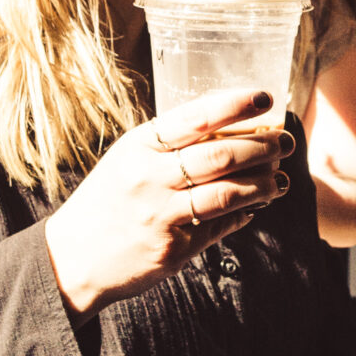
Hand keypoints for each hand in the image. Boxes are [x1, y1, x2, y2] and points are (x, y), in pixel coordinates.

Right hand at [44, 89, 293, 325]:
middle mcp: (149, 176)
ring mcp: (161, 215)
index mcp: (138, 145)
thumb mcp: (127, 159)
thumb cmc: (106, 200)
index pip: (194, 117)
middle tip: (284, 141)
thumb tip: (226, 123)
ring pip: (228, 193)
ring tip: (280, 177)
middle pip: (219, 155)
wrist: (72, 257)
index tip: (265, 97)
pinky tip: (255, 206)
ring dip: (263, 183)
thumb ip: (169, 143)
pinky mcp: (172, 249)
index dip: (234, 105)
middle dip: (261, 145)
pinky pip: (219, 227)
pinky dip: (243, 214)